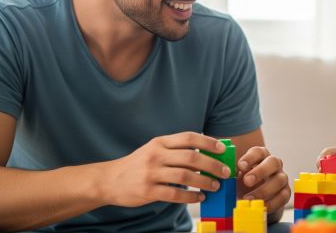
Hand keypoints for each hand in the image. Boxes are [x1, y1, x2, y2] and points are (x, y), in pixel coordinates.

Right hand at [100, 132, 231, 206]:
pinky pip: (175, 194)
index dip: (208, 142)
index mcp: (160, 142)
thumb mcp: (155, 150)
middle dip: (213, 165)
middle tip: (225, 172)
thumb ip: (176, 150)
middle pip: (191, 157)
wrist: (110, 180)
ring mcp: (151, 173)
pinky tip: (199, 197)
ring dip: (205, 182)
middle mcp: (156, 155)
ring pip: (185, 176)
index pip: (189, 137)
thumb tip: (206, 154)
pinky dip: (191, 197)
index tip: (222, 149)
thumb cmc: (138, 164)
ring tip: (215, 186)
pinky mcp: (148, 191)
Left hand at [236, 146, 290, 215]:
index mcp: (261, 156)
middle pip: (273, 162)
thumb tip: (223, 175)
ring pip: (280, 179)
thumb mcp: (236, 175)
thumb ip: (232, 173)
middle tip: (247, 181)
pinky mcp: (285, 192)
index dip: (250, 158)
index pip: (258, 151)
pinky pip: (283, 196)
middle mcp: (274, 164)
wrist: (253, 196)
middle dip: (260, 171)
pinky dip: (272, 203)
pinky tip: (260, 206)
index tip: (240, 166)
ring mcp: (281, 177)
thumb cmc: (243, 181)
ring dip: (264, 190)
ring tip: (248, 199)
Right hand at [317, 140, 335, 169]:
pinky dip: (321, 170)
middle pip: (329, 151)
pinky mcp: (330, 170)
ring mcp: (333, 162)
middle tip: (322, 160)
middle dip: (325, 155)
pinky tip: (321, 174)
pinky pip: (323, 168)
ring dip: (320, 163)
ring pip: (323, 159)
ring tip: (321, 169)